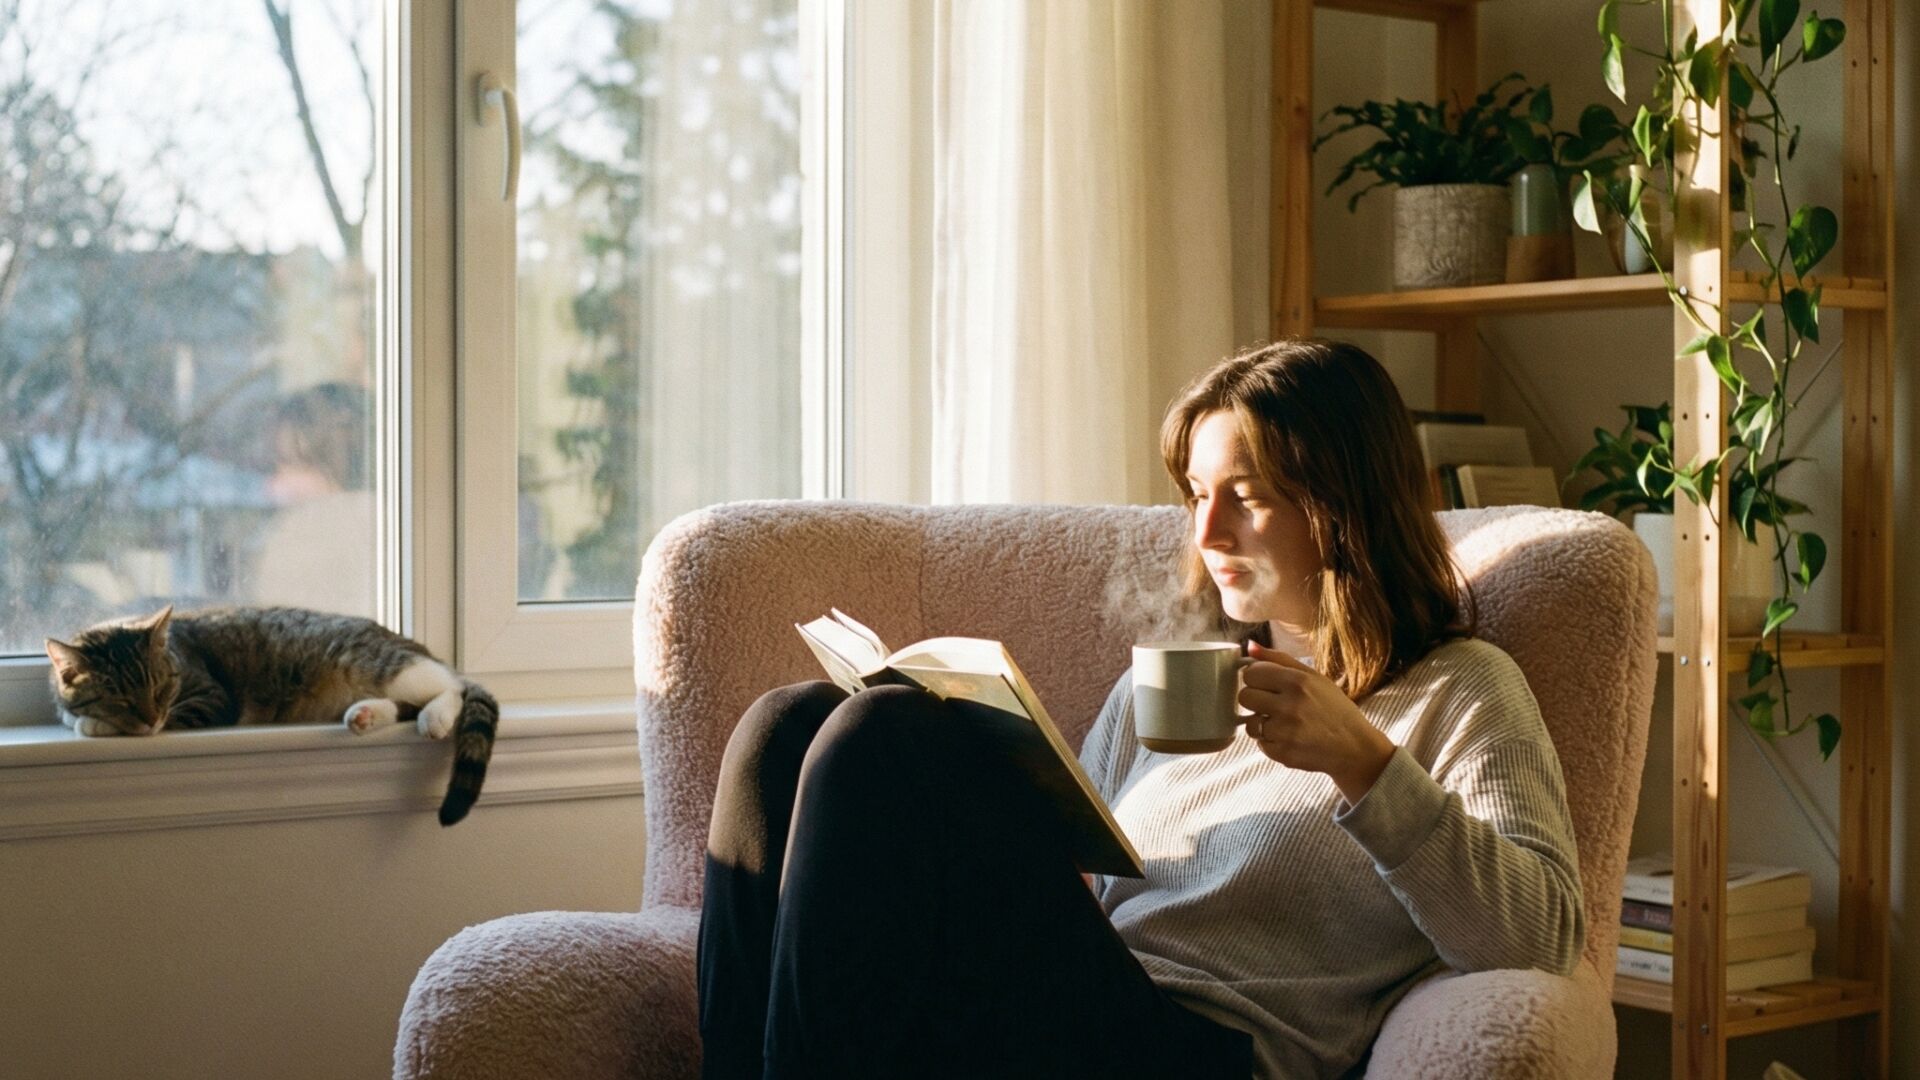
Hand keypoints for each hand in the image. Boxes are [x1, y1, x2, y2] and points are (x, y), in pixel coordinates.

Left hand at [1238, 641, 1395, 802]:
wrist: (1354, 747)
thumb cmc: (1334, 709)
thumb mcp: (1314, 677)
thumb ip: (1279, 659)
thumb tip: (1249, 646)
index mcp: (1298, 682)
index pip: (1251, 673)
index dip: (1256, 678)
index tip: (1267, 684)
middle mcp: (1290, 705)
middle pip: (1244, 697)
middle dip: (1256, 700)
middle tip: (1273, 704)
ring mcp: (1286, 732)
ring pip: (1250, 723)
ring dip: (1262, 723)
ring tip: (1283, 723)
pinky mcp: (1283, 753)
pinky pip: (1260, 743)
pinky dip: (1271, 742)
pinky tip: (1289, 738)